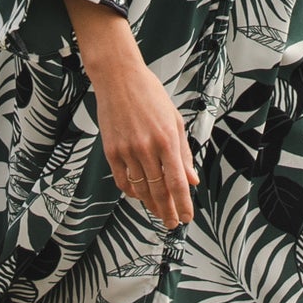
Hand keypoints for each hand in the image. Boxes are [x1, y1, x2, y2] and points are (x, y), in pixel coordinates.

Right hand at [62, 0, 197, 226]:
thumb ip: (183, 153)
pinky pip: (122, 181)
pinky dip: (131, 192)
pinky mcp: (110, 150)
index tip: (187, 218)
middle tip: (174, 223)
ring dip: (151, 205)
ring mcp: (127, 151)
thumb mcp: (174, 121)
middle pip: (159, 191)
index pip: (177, 182)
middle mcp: (147, 148)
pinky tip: (139, 196)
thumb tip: (192, 180)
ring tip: (160, 214)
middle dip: (168, 211)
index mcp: (167, 140)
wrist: (119, 79)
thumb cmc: (151, 96)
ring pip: (140, 189)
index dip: (183, 204)